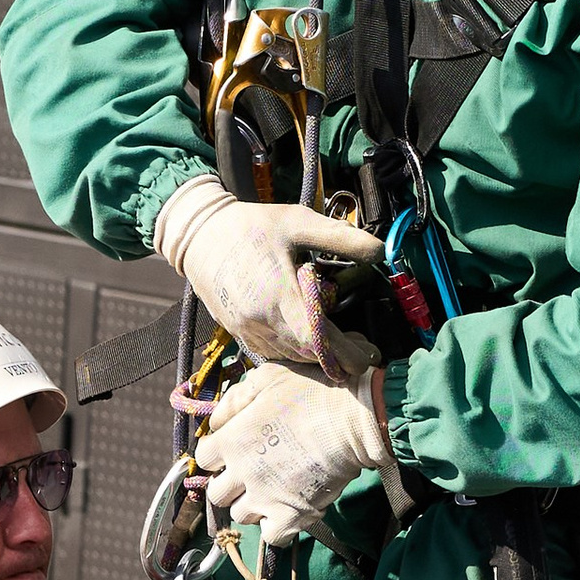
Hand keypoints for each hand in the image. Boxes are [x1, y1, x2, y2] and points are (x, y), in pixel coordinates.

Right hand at [153, 174, 385, 370]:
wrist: (199, 236)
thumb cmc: (249, 226)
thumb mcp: (297, 222)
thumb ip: (340, 237)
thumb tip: (380, 249)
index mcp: (278, 296)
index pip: (319, 342)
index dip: (347, 354)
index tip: (368, 354)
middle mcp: (261, 321)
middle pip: (309, 356)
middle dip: (338, 356)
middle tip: (361, 347)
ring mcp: (248, 332)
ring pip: (292, 358)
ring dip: (316, 355)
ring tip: (337, 340)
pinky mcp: (239, 334)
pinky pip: (274, 353)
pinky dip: (295, 350)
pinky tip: (306, 333)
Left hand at [195, 361, 401, 543]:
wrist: (354, 419)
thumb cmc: (313, 393)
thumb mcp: (268, 378)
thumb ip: (236, 398)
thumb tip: (217, 419)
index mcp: (232, 440)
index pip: (203, 459)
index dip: (216, 454)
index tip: (232, 450)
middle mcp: (242, 473)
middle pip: (216, 493)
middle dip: (229, 484)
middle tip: (250, 473)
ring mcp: (265, 498)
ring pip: (240, 515)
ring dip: (251, 505)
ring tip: (270, 490)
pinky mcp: (291, 516)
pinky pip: (270, 536)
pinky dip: (275, 527)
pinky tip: (286, 510)